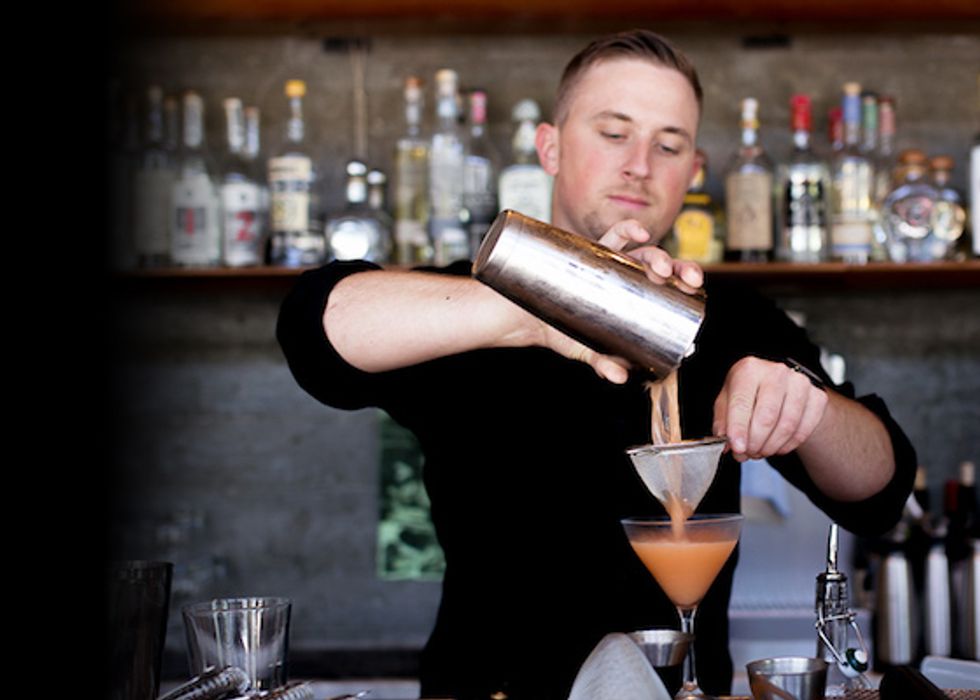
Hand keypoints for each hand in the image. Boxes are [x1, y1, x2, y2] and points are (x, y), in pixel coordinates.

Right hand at [536, 220, 703, 383]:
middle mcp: (629, 274)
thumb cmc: (569, 332)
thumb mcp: (589, 351)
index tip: (695, 287)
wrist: (536, 319)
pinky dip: (629, 229)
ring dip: (658, 255)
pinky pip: (615, 235)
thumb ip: (604, 362)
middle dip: (680, 267)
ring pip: (643, 250)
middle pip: (662, 266)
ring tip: (663, 268)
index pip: (669, 282)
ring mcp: (613, 262)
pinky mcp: (594, 252)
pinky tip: (640, 232)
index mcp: (637, 293)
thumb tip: (619, 377)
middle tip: (686, 280)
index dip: (685, 278)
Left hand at [712, 356, 828, 461]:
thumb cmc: (749, 394)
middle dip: (755, 443)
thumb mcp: (727, 402)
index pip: (742, 403)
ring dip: (771, 446)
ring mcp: (800, 383)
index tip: (737, 448)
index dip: (738, 429)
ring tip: (760, 451)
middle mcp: (776, 372)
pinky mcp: (818, 397)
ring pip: (787, 426)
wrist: (780, 387)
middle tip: (748, 453)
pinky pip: (803, 430)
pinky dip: (788, 445)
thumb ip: (723, 423)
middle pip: (767, 417)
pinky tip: (777, 446)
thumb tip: (726, 444)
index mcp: (749, 369)